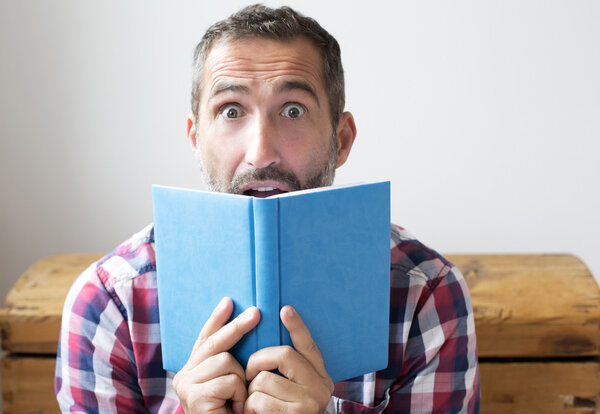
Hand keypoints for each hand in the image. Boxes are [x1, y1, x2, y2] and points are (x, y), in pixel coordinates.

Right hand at [173, 297, 259, 413]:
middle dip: (237, 326)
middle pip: (215, 343)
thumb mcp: (231, 382)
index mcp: (192, 369)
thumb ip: (229, 360)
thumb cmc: (231, 413)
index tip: (229, 300)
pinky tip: (235, 407)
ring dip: (241, 379)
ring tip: (239, 399)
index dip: (218, 319)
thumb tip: (244, 324)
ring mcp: (187, 386)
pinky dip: (239, 393)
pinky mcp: (195, 398)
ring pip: (225, 360)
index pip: (205, 338)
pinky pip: (228, 380)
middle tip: (257, 312)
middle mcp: (184, 375)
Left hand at [244, 305, 333, 412]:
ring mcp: (310, 403)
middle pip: (284, 354)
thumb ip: (289, 370)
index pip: (309, 346)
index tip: (284, 309)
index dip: (297, 326)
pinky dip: (248, 407)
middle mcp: (321, 387)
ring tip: (253, 404)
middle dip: (258, 360)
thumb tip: (275, 336)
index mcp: (321, 376)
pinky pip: (259, 400)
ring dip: (250, 391)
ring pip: (265, 379)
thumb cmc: (281, 413)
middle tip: (248, 374)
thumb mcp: (292, 390)